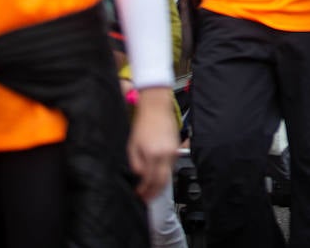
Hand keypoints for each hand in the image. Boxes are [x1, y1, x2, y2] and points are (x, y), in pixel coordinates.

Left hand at [127, 86, 178, 200]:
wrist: (157, 109)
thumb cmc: (144, 125)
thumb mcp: (132, 146)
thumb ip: (136, 164)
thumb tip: (139, 176)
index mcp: (154, 155)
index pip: (150, 180)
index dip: (144, 191)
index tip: (139, 195)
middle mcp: (166, 155)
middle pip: (162, 182)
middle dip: (154, 193)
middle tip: (147, 199)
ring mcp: (174, 152)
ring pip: (169, 175)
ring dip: (160, 185)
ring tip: (152, 191)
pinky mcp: (177, 149)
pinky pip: (171, 167)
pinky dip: (165, 174)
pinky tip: (158, 177)